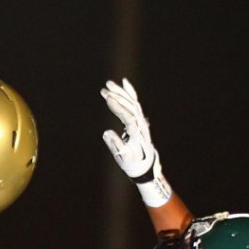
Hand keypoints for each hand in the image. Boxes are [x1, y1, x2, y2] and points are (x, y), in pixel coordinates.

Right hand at [101, 79, 171, 206]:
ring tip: (108, 84)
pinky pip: (134, 104)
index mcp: (138, 134)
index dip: (118, 108)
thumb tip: (106, 133)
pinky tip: (124, 83)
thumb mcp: (122, 157)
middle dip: (118, 96)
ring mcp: (141, 121)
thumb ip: (115, 145)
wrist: (144, 165)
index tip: (108, 99)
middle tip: (105, 89)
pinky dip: (130, 93)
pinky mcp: (138, 119)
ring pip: (133, 103)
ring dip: (121, 93)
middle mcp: (141, 125)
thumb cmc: (132, 162)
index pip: (129, 117)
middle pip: (131, 107)